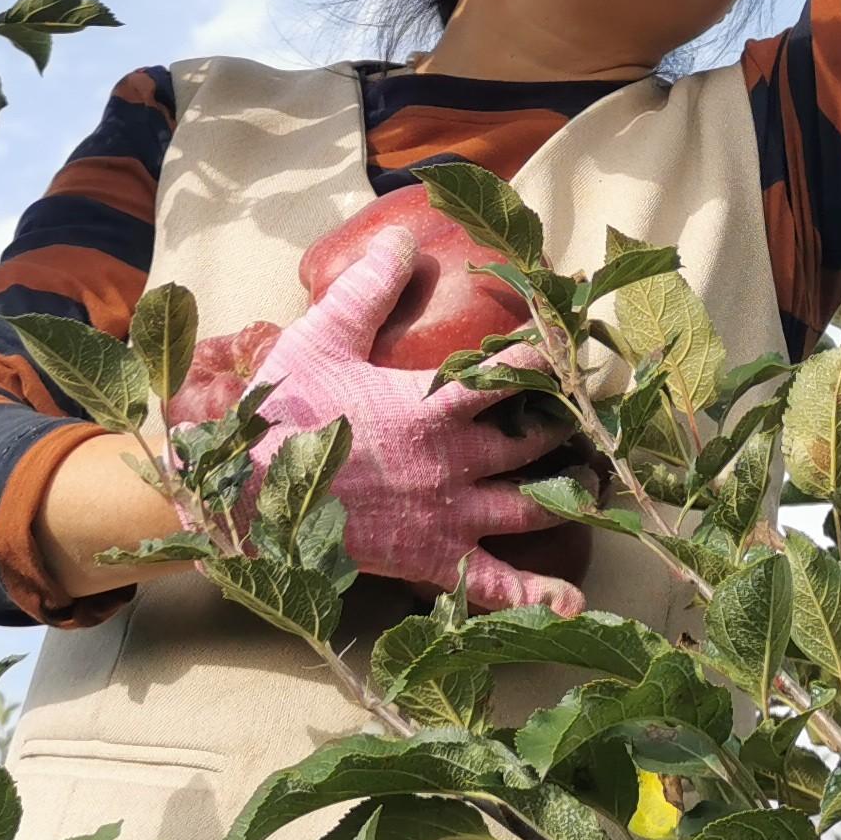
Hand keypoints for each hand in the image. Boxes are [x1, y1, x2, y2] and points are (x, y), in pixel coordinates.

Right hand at [243, 228, 589, 614]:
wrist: (244, 497)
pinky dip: (535, 595)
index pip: (512, 374)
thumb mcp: (321, 339)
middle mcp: (454, 461)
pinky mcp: (433, 562)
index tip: (575, 344)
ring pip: (535, 505)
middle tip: (593, 414)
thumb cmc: (281, 415)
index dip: (550, 358)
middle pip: (537, 440)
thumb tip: (402, 237)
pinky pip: (495, 586)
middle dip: (570, 424)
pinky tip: (572, 602)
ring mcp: (449, 516)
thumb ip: (368, 289)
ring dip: (572, 495)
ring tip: (596, 484)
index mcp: (432, 405)